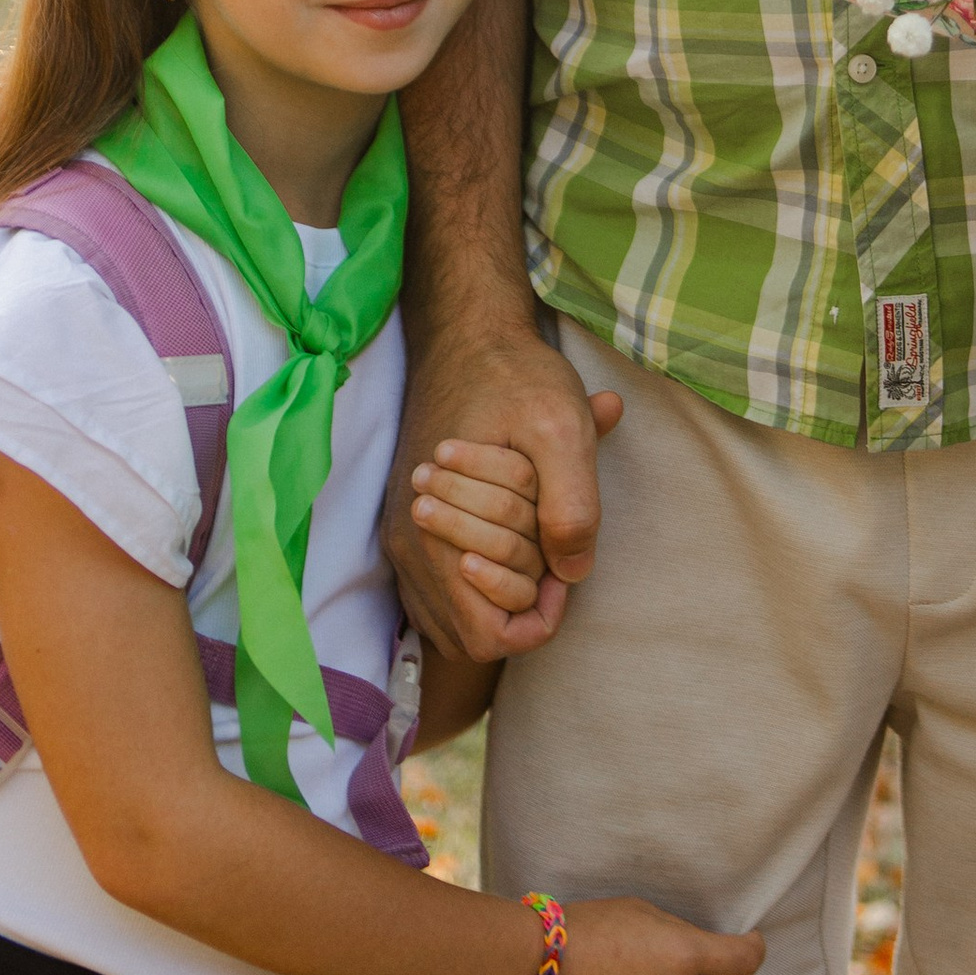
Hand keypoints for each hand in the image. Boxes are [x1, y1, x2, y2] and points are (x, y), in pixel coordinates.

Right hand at [385, 328, 619, 660]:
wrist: (465, 337)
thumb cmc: (516, 378)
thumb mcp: (563, 427)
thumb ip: (572, 505)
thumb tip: (572, 573)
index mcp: (436, 529)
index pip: (490, 637)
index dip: (536, 616)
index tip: (561, 570)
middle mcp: (409, 545)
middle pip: (474, 632)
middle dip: (520, 597)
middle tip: (549, 548)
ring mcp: (404, 537)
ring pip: (456, 614)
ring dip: (500, 590)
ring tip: (531, 542)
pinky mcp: (407, 525)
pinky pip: (441, 590)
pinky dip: (478, 578)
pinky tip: (508, 537)